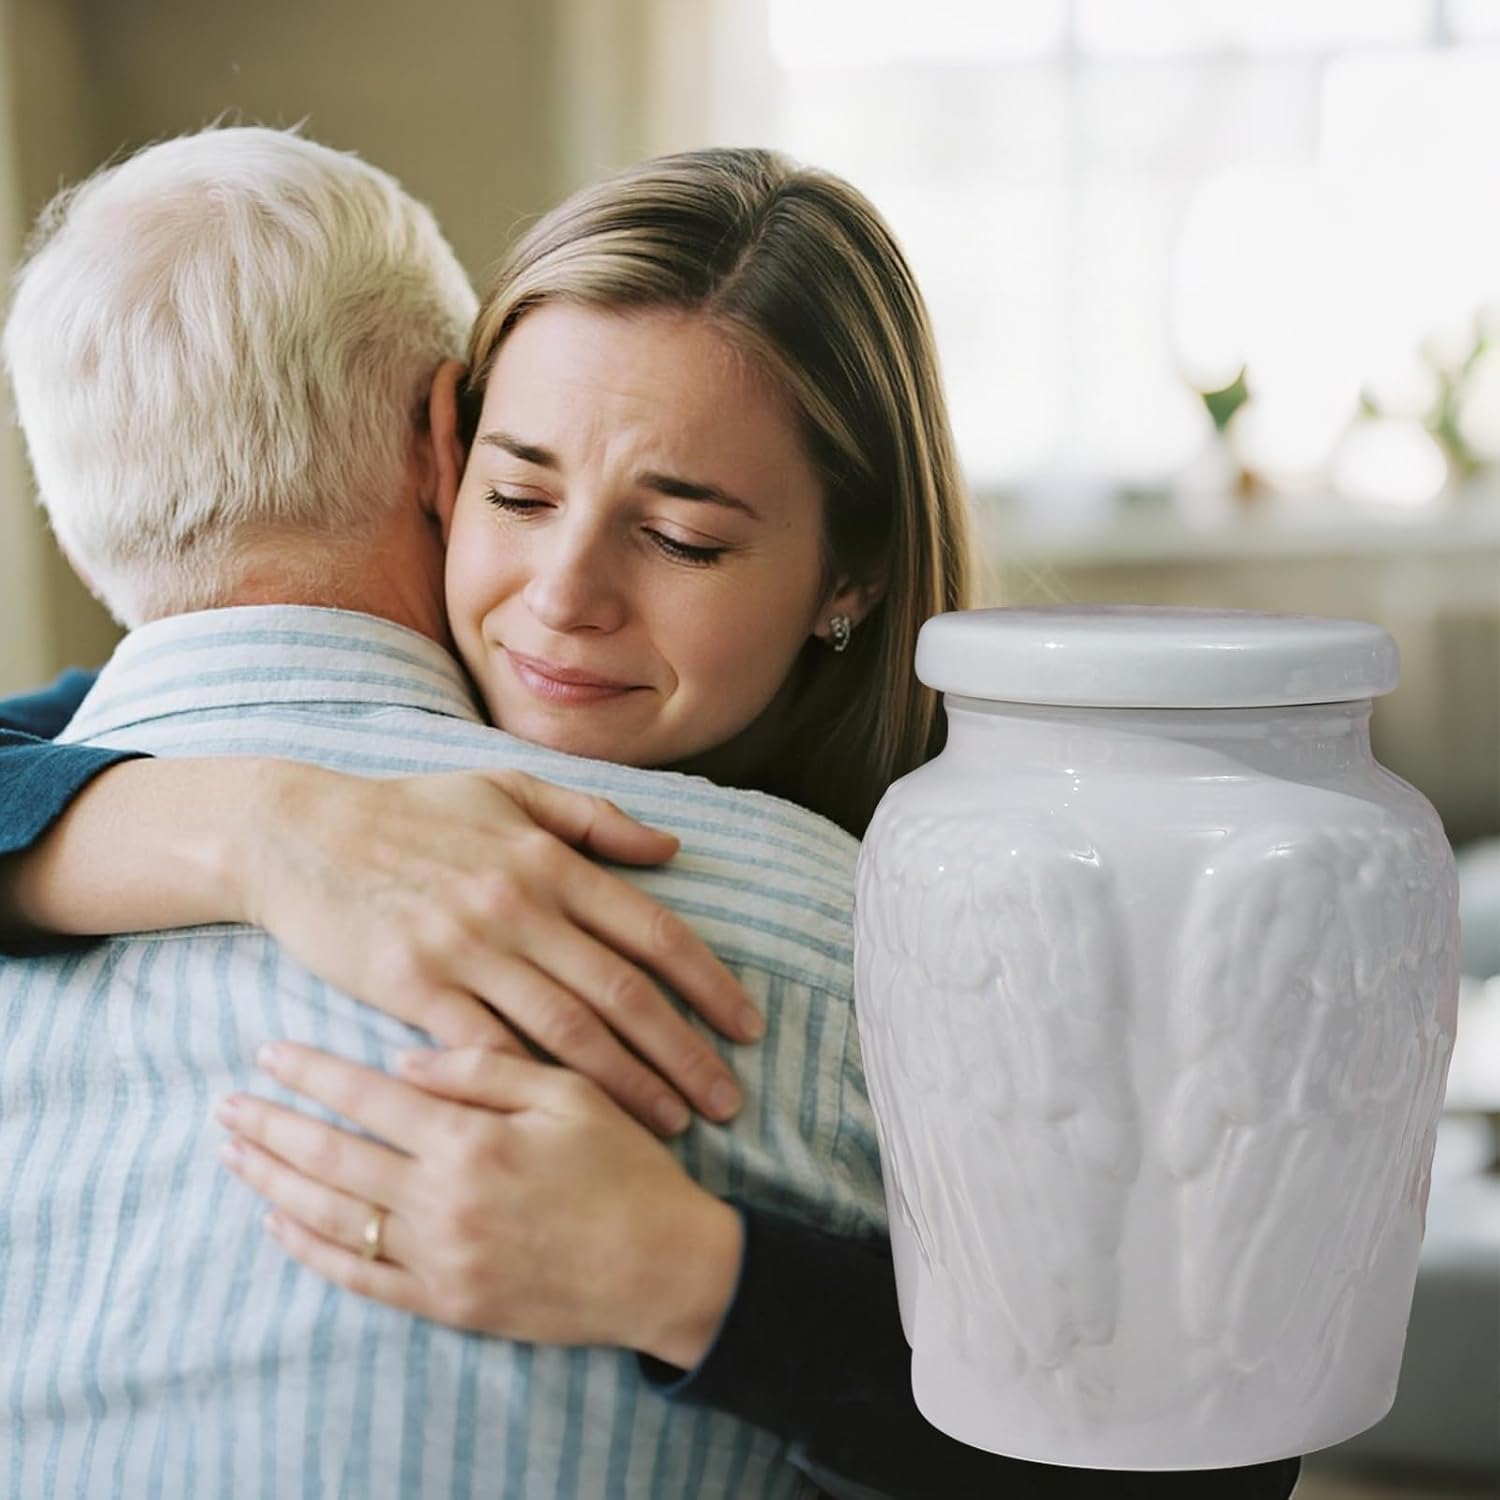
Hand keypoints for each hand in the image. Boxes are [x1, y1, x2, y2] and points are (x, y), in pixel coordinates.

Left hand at [217, 1041, 743, 1366]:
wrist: (663, 1269)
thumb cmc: (625, 1170)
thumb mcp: (572, 1096)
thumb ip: (486, 1069)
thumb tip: (402, 1059)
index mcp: (472, 1139)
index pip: (369, 1096)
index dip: (314, 1071)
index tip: (268, 1051)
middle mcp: (442, 1200)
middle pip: (332, 1158)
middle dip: (271, 1128)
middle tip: (224, 1104)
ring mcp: (438, 1258)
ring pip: (332, 1218)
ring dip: (273, 1185)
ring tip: (235, 1156)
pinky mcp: (445, 1302)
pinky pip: (360, 1278)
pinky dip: (312, 1252)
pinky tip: (280, 1226)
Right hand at [240, 761, 760, 1133]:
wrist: (298, 834)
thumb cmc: (410, 812)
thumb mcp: (508, 791)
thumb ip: (594, 819)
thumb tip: (672, 850)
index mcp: (551, 861)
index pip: (654, 932)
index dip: (710, 984)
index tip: (748, 1028)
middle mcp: (521, 907)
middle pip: (624, 994)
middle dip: (686, 1052)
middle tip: (728, 1101)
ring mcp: (466, 950)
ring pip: (567, 1032)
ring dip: (628, 1084)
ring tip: (672, 1125)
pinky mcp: (413, 990)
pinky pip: (486, 1051)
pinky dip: (532, 1090)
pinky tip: (568, 1124)